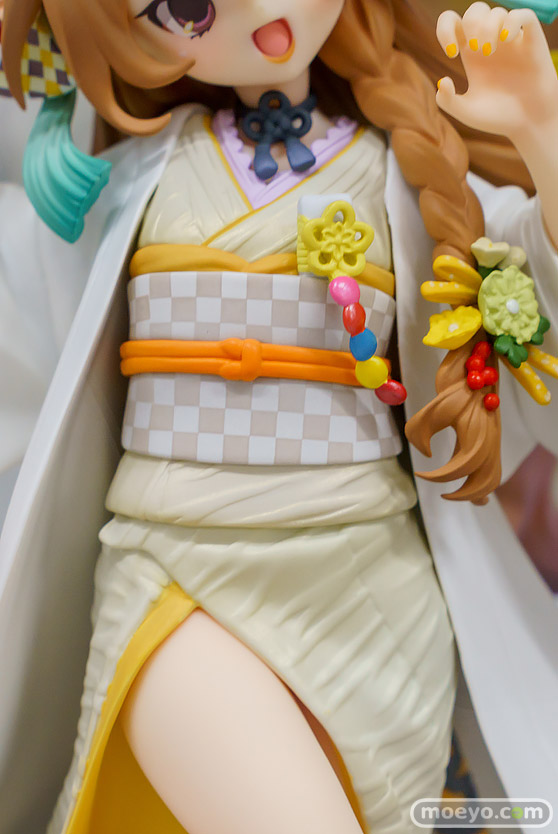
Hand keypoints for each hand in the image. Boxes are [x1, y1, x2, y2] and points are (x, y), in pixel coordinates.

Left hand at [436, 2, 557, 141]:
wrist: (528, 122)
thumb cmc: (498, 117)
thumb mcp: (467, 113)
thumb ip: (447, 101)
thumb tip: (442, 81)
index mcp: (471, 54)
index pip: (453, 23)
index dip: (445, 29)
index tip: (451, 52)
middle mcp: (490, 42)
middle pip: (475, 11)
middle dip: (471, 24)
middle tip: (475, 48)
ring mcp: (511, 40)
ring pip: (497, 12)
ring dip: (488, 27)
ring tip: (489, 51)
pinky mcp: (531, 40)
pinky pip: (523, 15)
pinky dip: (512, 22)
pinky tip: (506, 39)